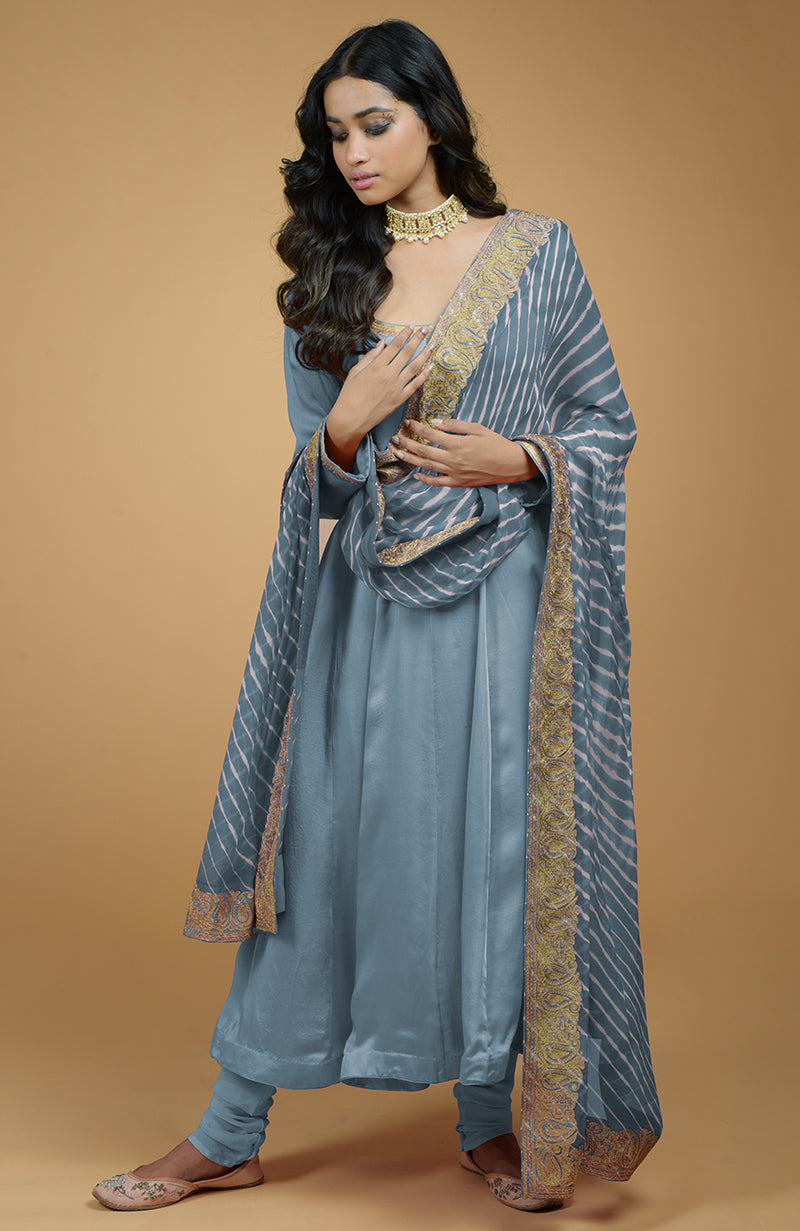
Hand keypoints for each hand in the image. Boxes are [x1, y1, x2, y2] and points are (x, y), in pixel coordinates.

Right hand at [335, 326, 433, 435]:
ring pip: (414, 367)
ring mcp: (396, 387)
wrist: (351, 419)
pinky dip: (424, 375)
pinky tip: (430, 367)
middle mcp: (388, 375)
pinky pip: (415, 385)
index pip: (394, 346)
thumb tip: (382, 344)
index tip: (410, 327)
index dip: (404, 335)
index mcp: (376, 366)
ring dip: (424, 355)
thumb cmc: (350, 395)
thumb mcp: (355, 372)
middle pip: (407, 353)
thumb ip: (370, 357)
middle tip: (424, 331)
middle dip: (417, 340)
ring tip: (431, 346)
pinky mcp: (400, 399)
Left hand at [391, 418, 541, 486]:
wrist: (510, 464)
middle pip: (424, 450)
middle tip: (395, 438)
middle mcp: (453, 459)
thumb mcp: (477, 428)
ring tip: (399, 453)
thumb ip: (455, 426)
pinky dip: (426, 479)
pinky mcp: (458, 482)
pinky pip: (438, 482)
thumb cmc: (495, 443)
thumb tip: (435, 423)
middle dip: (407, 443)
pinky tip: (416, 475)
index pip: (430, 434)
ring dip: (411, 459)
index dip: (417, 427)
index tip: (408, 422)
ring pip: (427, 466)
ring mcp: (454, 472)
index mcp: (457, 443)